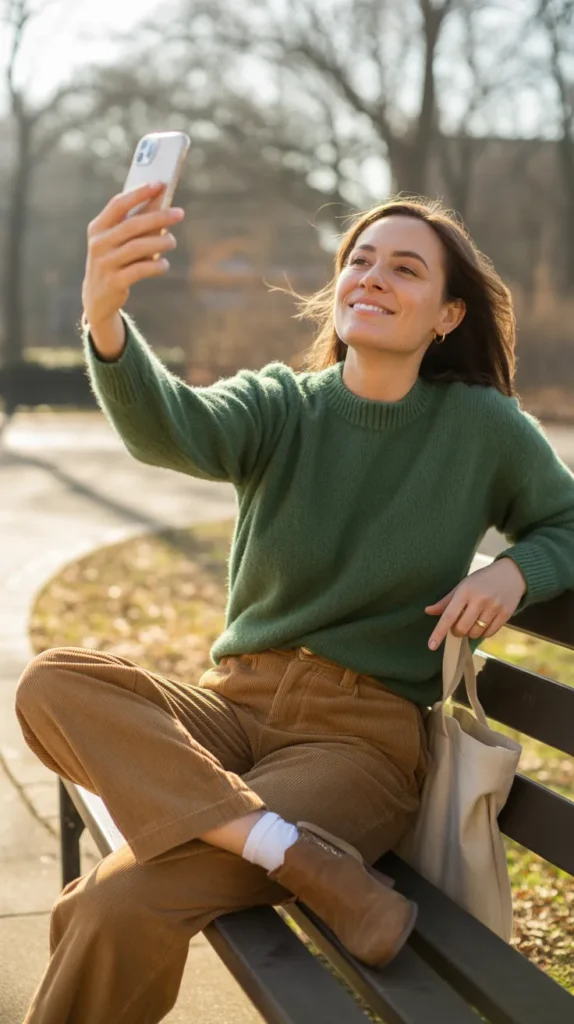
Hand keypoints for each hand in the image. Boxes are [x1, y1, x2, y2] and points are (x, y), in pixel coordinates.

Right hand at [81, 182, 184, 329]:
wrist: (98, 296)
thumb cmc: (114, 260)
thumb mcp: (117, 242)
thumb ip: (134, 225)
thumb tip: (162, 206)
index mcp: (98, 227)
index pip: (118, 204)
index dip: (138, 193)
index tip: (159, 184)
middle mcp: (99, 243)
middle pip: (132, 225)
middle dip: (158, 217)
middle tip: (179, 213)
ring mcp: (105, 263)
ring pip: (137, 247)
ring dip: (160, 242)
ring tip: (173, 241)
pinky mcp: (115, 282)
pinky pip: (140, 270)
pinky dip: (156, 266)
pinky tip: (165, 265)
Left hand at [425, 557, 526, 650]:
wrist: (511, 573)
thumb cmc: (482, 580)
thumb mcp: (463, 586)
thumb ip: (446, 601)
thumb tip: (428, 611)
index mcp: (465, 591)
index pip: (449, 615)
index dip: (439, 632)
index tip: (431, 646)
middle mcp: (479, 599)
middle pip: (462, 628)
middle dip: (457, 631)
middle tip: (460, 623)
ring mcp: (494, 607)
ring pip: (475, 633)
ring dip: (471, 632)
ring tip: (474, 620)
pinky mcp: (505, 614)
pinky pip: (489, 634)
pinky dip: (483, 632)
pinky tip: (484, 622)